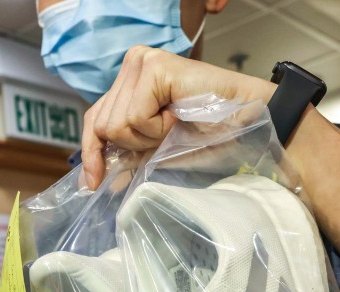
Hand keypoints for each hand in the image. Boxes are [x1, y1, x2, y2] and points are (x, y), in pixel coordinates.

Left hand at [82, 46, 274, 188]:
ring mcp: (141, 62)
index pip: (94, 119)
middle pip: (102, 125)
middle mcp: (132, 65)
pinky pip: (134, 117)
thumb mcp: (157, 149)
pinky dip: (157, 128)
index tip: (92, 182)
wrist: (248, 121)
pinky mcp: (153, 67)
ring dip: (149, 137)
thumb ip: (127, 155)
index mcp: (130, 81)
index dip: (92, 152)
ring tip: (176, 123)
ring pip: (115, 124)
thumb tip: (92, 179)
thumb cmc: (210, 133)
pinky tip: (178, 116)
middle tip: (169, 133)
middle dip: (135, 144)